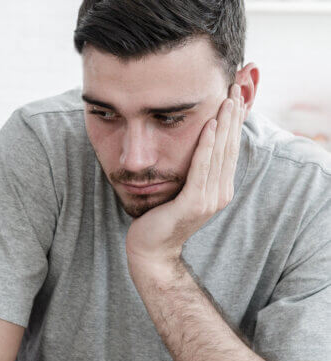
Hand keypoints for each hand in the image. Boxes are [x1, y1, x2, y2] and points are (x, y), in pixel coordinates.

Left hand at [126, 84, 245, 269]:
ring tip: (228, 98)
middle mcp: (220, 193)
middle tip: (236, 86)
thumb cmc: (159, 218)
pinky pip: (201, 168)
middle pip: (229, 146)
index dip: (234, 121)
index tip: (236, 94)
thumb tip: (195, 146)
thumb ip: (192, 171)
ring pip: (219, 153)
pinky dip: (206, 145)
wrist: (149, 250)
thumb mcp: (180, 190)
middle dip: (233, 114)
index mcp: (219, 188)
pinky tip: (209, 126)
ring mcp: (209, 199)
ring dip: (224, 123)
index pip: (230, 148)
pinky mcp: (193, 203)